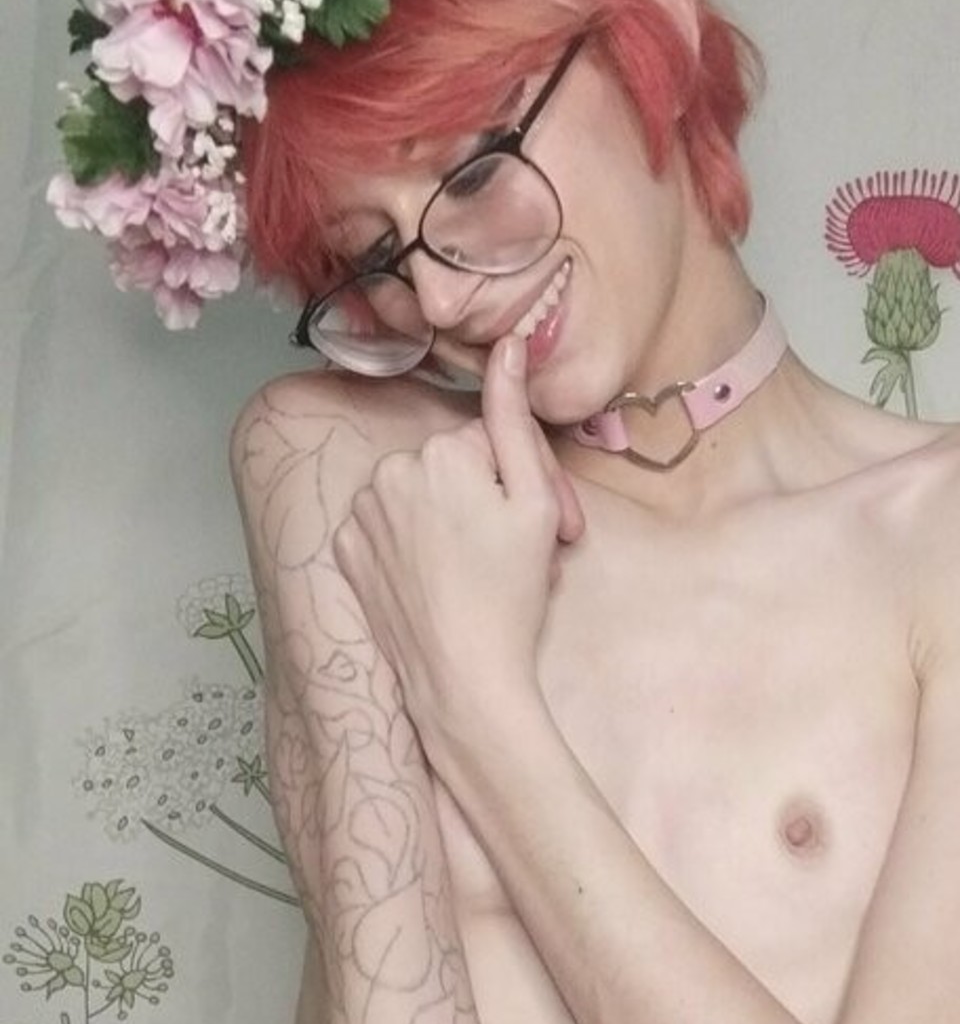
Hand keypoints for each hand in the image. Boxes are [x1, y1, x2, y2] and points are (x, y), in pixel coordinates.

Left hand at [333, 336, 584, 769]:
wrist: (461, 677)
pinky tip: (436, 581)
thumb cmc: (509, 595)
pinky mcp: (344, 550)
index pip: (491, 446)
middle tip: (519, 555)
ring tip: (478, 572)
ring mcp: (360, 512)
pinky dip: (409, 547)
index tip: (551, 528)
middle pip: (451, 468)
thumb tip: (509, 347)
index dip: (526, 485)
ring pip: (416, 496)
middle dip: (486, 501)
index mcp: (439, 452)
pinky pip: (385, 529)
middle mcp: (389, 470)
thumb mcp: (535, 501)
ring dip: (447, 521)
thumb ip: (516, 417)